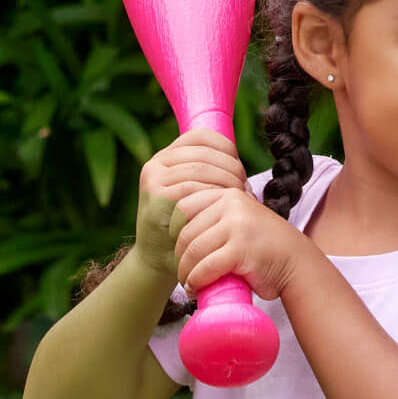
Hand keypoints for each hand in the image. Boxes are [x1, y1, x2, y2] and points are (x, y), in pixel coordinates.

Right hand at [135, 128, 245, 277]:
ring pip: (200, 169)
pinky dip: (213, 195)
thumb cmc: (184, 229)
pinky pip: (192, 187)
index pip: (200, 136)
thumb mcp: (194, 196)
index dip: (226, 147)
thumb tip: (238, 161)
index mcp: (166, 157)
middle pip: (204, 153)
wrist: (158, 262)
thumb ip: (207, 176)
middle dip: (231, 168)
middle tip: (245, 188)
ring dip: (226, 181)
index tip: (240, 169)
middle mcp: (155, 163)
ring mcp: (153, 178)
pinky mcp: (155, 195)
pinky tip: (224, 207)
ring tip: (240, 198)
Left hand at [174, 180, 307, 305]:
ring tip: (189, 285)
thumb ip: (216, 220)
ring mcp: (237, 225)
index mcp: (228, 195)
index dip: (175, 232)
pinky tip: (196, 289)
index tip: (180, 252)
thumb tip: (178, 236)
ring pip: (194, 250)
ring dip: (185, 273)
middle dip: (179, 258)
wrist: (297, 264)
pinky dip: (196, 281)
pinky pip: (206, 266)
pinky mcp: (240, 248)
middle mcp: (231, 204)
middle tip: (183, 275)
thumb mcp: (240, 222)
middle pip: (186, 232)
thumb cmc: (264, 249)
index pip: (184, 207)